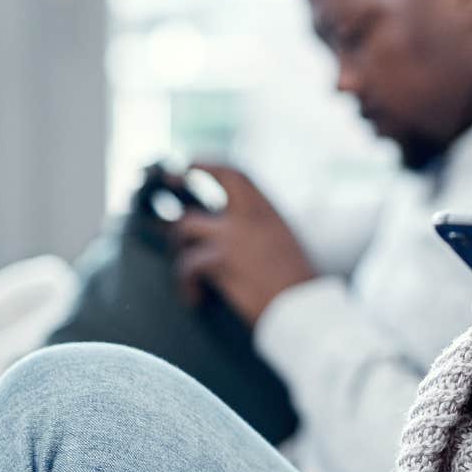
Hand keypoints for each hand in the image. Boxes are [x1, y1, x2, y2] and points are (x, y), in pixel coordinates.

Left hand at [170, 162, 316, 325]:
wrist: (302, 308)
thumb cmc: (295, 282)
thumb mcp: (282, 242)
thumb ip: (258, 228)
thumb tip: (226, 227)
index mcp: (268, 211)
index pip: (237, 174)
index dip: (211, 164)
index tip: (190, 162)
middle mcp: (250, 216)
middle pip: (215, 181)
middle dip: (189, 171)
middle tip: (170, 176)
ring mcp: (234, 236)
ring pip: (186, 226)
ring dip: (179, 247)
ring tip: (187, 272)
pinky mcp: (221, 261)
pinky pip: (186, 265)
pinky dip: (185, 284)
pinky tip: (194, 298)